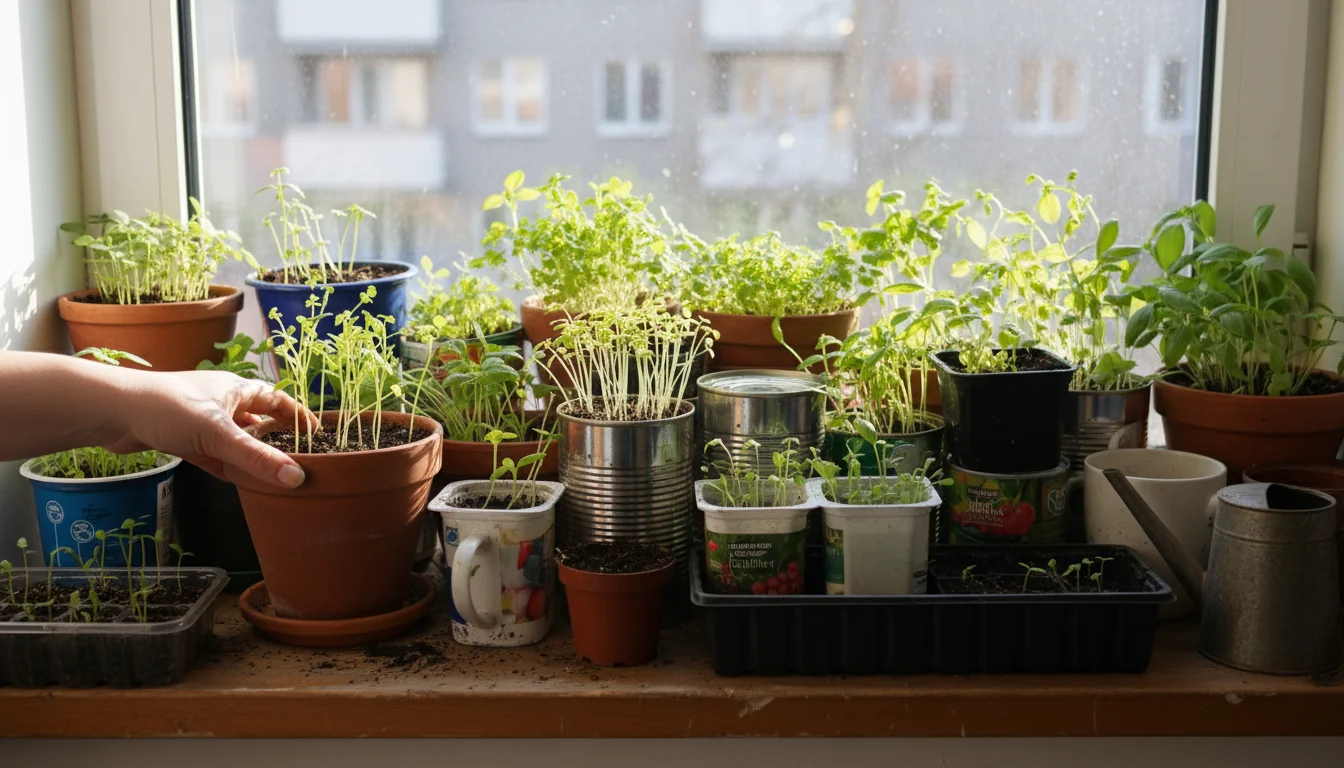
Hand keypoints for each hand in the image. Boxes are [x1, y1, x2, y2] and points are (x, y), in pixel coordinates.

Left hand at [108, 370, 317, 487]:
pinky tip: (238, 482)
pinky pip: (214, 455)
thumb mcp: (218, 434)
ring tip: (273, 476)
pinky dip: (227, 467)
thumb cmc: (167, 408)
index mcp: (236, 389)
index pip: (278, 400)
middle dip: (276, 440)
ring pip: (235, 441)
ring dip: (251, 456)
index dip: (298, 416)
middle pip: (258, 421)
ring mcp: (200, 421)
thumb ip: (256, 458)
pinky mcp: (182, 438)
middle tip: (297, 461)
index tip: (316, 434)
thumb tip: (296, 478)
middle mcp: (221, 402)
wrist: (112, 412)